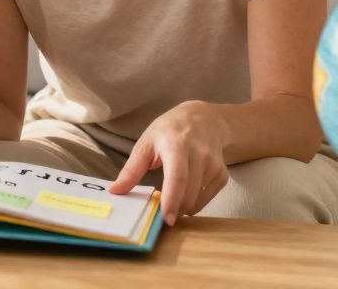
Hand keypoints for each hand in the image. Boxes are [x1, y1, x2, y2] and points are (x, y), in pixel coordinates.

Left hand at [108, 101, 229, 225]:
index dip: (172, 200)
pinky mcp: (222, 175)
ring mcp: (214, 165)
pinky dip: (193, 203)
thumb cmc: (169, 131)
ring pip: (197, 200)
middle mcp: (200, 154)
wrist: (204, 119)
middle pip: (188, 193)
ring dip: (181, 207)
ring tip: (170, 198)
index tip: (165, 219)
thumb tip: (115, 191)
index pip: (177, 177)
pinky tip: (185, 191)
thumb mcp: (146, 143)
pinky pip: (206, 199)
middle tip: (158, 213)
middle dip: (173, 209)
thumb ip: (131, 169)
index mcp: (177, 144)